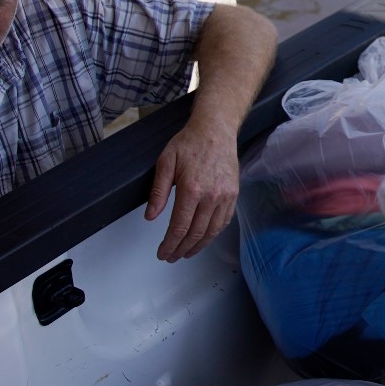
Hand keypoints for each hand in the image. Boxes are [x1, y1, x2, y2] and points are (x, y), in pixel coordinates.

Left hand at [145, 121, 238, 261]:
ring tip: (186, 252)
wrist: (216, 130)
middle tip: (171, 256)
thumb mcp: (165, 162)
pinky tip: (204, 238)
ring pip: (212, 231)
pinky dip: (213, 234)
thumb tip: (150, 217)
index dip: (169, 244)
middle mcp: (211, 196)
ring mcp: (225, 196)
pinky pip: (224, 221)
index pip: (179, 227)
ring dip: (198, 246)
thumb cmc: (189, 143)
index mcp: (192, 189)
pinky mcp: (234, 194)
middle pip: (195, 234)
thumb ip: (158, 191)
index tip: (162, 253)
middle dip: (181, 249)